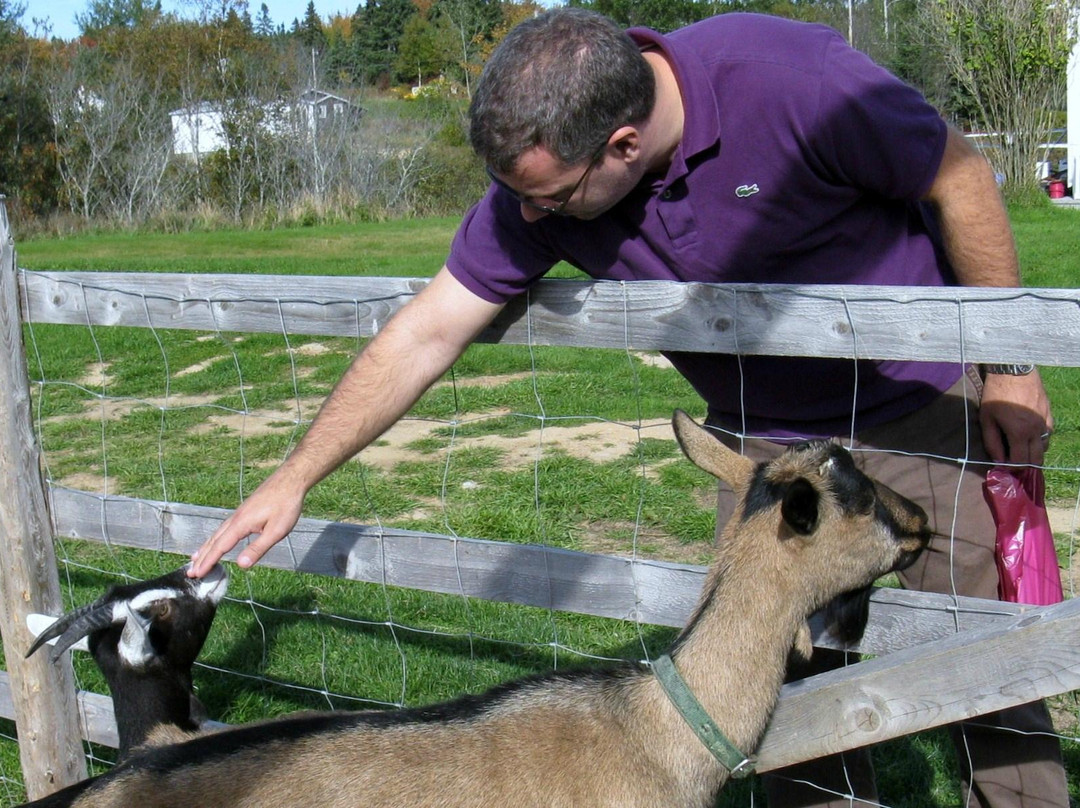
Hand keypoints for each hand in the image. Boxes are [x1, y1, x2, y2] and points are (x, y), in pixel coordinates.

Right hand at [188, 471, 304, 577]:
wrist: (290, 479)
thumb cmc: (286, 504)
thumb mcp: (276, 530)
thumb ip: (258, 548)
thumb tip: (241, 565)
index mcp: (241, 524)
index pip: (220, 547)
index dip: (208, 562)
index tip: (196, 574)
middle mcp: (235, 518)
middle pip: (214, 541)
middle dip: (202, 557)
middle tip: (190, 572)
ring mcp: (239, 513)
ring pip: (218, 533)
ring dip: (206, 547)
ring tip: (195, 558)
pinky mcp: (245, 510)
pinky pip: (224, 527)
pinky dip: (216, 537)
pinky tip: (218, 539)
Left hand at [978, 371, 1052, 465]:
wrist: (1013, 370)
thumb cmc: (995, 395)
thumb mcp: (987, 419)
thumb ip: (992, 442)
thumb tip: (998, 460)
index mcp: (1019, 433)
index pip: (1020, 461)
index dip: (1012, 469)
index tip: (1004, 469)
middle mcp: (1036, 430)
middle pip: (1037, 459)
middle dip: (1026, 466)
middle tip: (1015, 466)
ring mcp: (1045, 421)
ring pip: (1044, 447)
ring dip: (1034, 453)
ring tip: (1022, 452)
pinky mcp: (1049, 413)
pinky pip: (1048, 433)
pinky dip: (1040, 439)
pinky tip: (1030, 436)